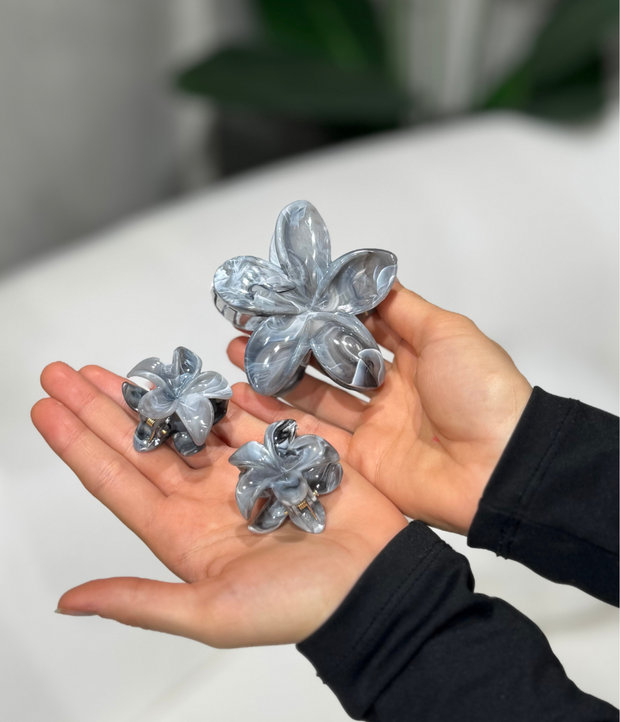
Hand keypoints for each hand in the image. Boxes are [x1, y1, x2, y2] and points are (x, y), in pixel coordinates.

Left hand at [32, 363, 406, 645]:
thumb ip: (140, 602)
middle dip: (102, 405)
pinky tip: (196, 370)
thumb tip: (69, 601)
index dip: (78, 443)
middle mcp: (205, 496)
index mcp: (181, 531)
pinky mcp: (283, 449)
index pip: (116, 479)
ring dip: (154, 392)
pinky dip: (222, 390)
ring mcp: (244, 469)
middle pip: (142, 440)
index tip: (44, 407)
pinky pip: (245, 411)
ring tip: (121, 365)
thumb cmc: (298, 606)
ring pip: (187, 420)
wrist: (376, 585)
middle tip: (65, 371)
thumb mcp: (211, 612)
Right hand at [228, 283, 531, 534]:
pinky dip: (279, 419)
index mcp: (412, 356)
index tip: (284, 297)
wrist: (500, 467)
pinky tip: (247, 396)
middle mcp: (389, 390)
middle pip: (328, 363)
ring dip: (277, 377)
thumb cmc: (480, 390)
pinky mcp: (359, 463)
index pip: (357, 328)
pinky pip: (313, 436)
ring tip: (238, 355)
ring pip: (314, 398)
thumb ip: (402, 308)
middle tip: (249, 327)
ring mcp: (373, 428)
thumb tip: (369, 276)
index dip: (321, 312)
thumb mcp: (446, 333)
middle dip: (290, 344)